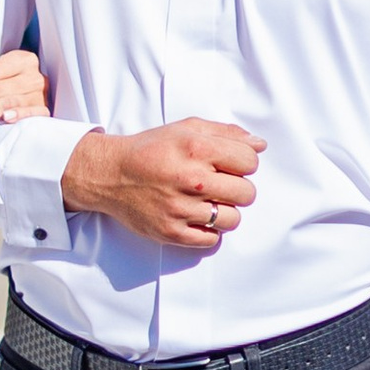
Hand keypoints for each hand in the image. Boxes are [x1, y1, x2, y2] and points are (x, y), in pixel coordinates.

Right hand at [63, 119, 262, 248]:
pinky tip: (197, 217)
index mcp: (197, 148)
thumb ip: (226, 133)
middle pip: (247, 193)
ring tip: (208, 202)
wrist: (109, 174)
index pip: (250, 161)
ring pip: (233, 219)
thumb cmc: (150, 150)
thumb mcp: (186, 129)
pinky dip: (209, 231)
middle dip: (237, 187)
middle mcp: (191, 179)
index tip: (230, 164)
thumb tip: (259, 145)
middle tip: (218, 184)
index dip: (244, 162)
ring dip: (225, 211)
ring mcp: (181, 209)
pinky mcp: (172, 233)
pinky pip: (212, 240)